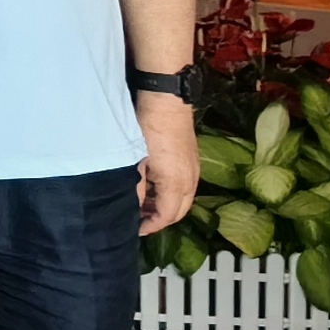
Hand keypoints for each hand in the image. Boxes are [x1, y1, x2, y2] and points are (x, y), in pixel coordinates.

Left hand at [136, 93, 198, 231]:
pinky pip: (184, 185)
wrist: (166, 100)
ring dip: (165, 205)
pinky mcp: (192, 159)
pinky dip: (170, 192)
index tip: (135, 229)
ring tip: (142, 205)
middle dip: (160, 219)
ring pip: (182, 198)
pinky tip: (152, 187)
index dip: (152, 226)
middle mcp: (191, 180)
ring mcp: (194, 169)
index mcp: (177, 184)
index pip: (168, 216)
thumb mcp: (136, 161)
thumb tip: (135, 207)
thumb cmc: (147, 129)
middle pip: (179, 211)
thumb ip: (137, 188)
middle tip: (138, 219)